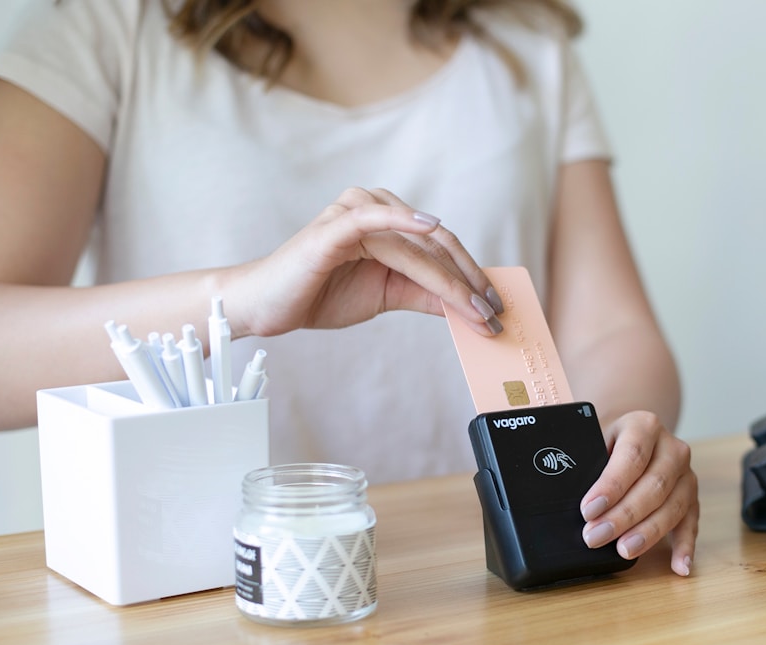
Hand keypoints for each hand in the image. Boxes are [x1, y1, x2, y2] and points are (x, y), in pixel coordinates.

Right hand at [225, 187, 503, 337]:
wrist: (269, 306)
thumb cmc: (321, 294)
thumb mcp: (386, 296)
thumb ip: (425, 294)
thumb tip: (469, 307)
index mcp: (388, 223)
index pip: (441, 249)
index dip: (471, 278)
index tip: (496, 310)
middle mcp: (375, 209)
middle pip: (436, 244)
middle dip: (468, 282)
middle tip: (493, 313)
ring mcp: (354, 214)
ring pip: (416, 245)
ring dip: (450, 277)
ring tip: (474, 306)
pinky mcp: (334, 225)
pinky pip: (373, 219)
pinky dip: (403, 219)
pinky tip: (431, 226)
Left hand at [580, 411, 698, 575]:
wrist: (635, 436)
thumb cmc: (608, 442)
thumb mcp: (594, 439)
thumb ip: (584, 462)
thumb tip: (564, 494)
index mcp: (645, 426)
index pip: (631, 456)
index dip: (611, 486)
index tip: (588, 510)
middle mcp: (672, 448)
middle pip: (654, 485)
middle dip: (623, 516)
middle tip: (595, 537)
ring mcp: (686, 474)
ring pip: (674, 506)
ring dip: (648, 533)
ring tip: (624, 551)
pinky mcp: (692, 497)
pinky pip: (691, 523)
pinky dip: (685, 546)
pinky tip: (678, 566)